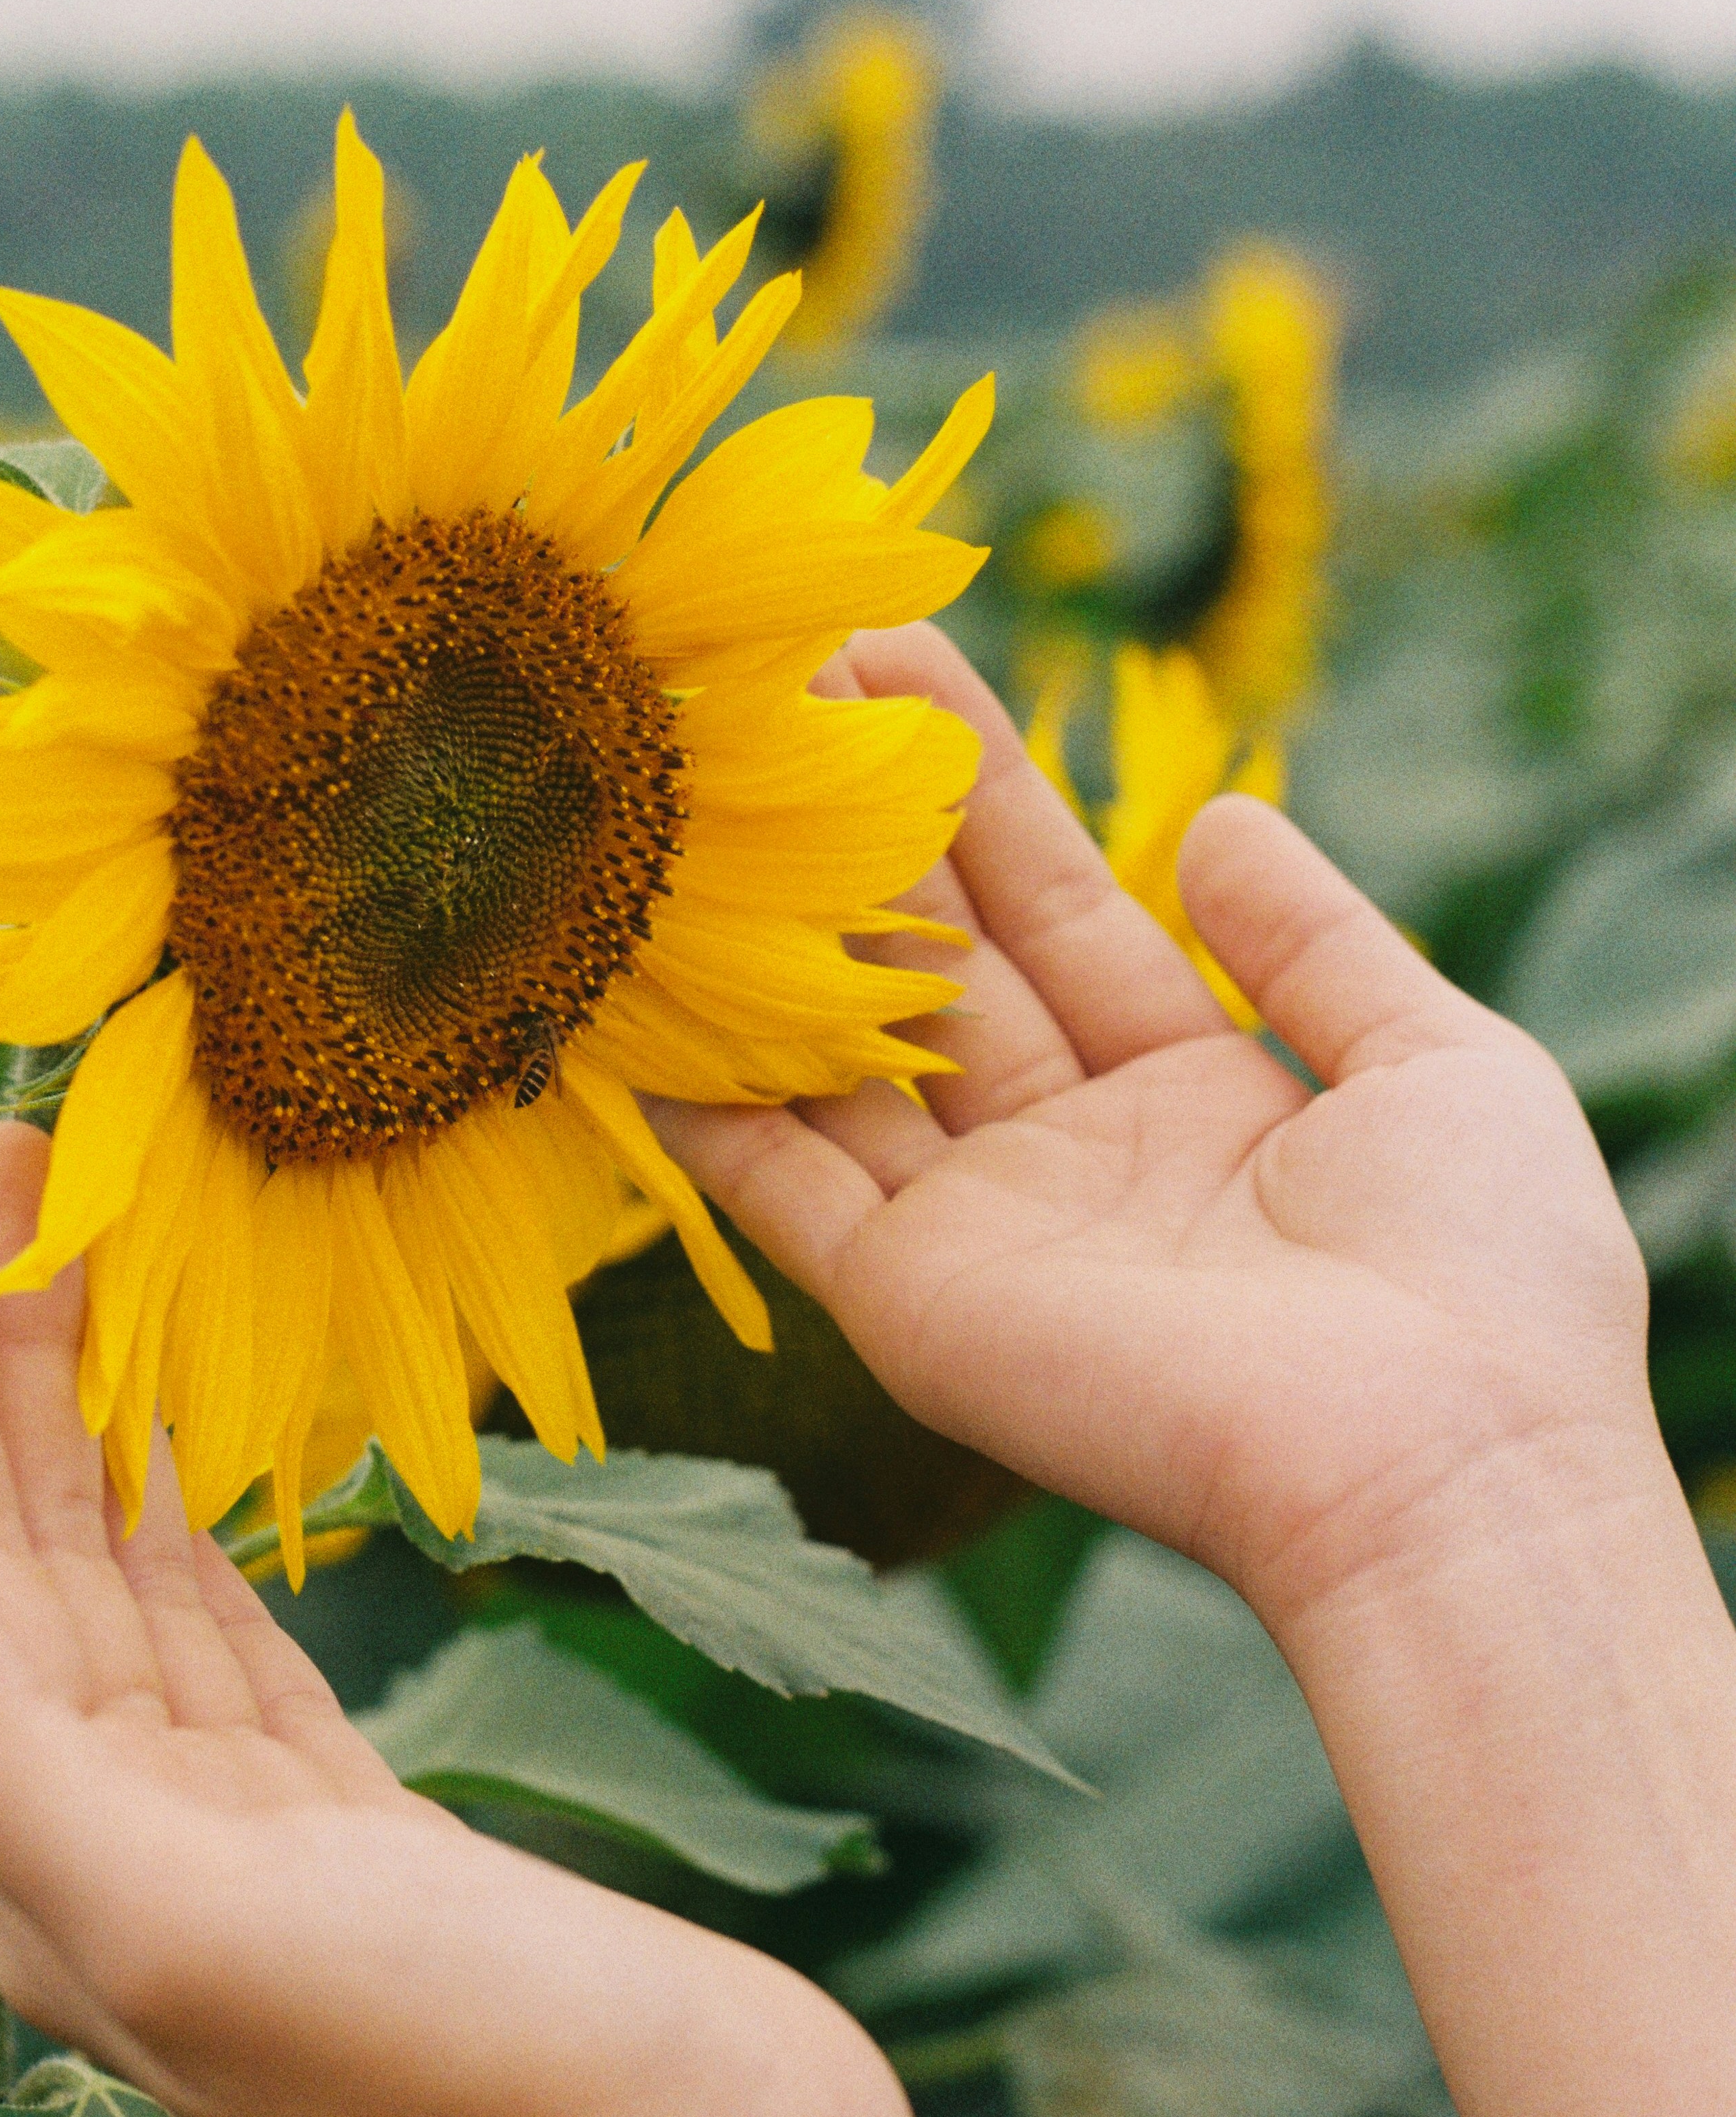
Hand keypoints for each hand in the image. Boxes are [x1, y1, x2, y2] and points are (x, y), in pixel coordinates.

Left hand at [0, 1122, 1111, 2116]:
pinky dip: (186, 1508)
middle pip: (18, 1542)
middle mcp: (108, 1835)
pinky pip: (224, 1621)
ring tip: (69, 1230)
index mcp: (43, 1859)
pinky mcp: (340, 1816)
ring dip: (81, 1400)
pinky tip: (159, 1422)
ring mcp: (226, 1825)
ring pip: (120, 1564)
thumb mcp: (178, 1911)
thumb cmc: (444, 2066)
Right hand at [655, 628, 1655, 1645]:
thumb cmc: (1483, 1269)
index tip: (894, 656)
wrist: (1441, 1460)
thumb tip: (1218, 816)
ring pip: (847, 1049)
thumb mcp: (1441, 1057)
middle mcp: (1075, 1154)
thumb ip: (1319, 938)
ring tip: (683, 783)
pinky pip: (783, 1191)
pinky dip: (708, 1109)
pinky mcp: (916, 1303)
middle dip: (856, 822)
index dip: (978, 784)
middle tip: (761, 678)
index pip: (1059, 905)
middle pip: (940, 955)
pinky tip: (634, 998)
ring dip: (768, 926)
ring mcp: (987, 1229)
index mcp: (1199, 1095)